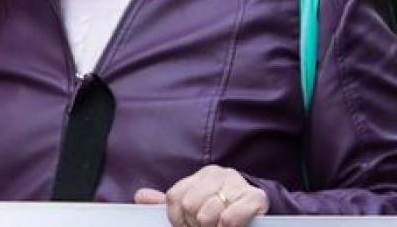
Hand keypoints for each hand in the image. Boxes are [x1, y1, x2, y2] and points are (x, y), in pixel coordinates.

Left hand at [135, 165, 268, 226]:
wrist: (255, 211)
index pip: (175, 197)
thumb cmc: (220, 210)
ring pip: (209, 213)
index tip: (187, 224)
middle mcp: (220, 174)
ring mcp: (238, 184)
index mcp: (202, 175)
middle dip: (196, 223)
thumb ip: (168, 203)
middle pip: (190, 204)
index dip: (178, 218)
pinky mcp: (255, 198)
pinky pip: (229, 217)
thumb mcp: (193, 205)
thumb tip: (141, 196)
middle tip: (205, 226)